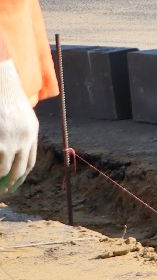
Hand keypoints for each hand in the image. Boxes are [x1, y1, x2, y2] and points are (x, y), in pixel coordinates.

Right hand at [0, 61, 38, 192]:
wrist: (1, 87)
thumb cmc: (8, 100)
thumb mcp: (22, 117)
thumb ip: (23, 134)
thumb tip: (19, 152)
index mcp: (31, 134)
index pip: (29, 161)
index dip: (22, 175)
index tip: (16, 183)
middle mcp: (22, 140)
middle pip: (18, 169)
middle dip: (12, 183)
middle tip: (5, 192)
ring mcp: (8, 141)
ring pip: (3, 168)